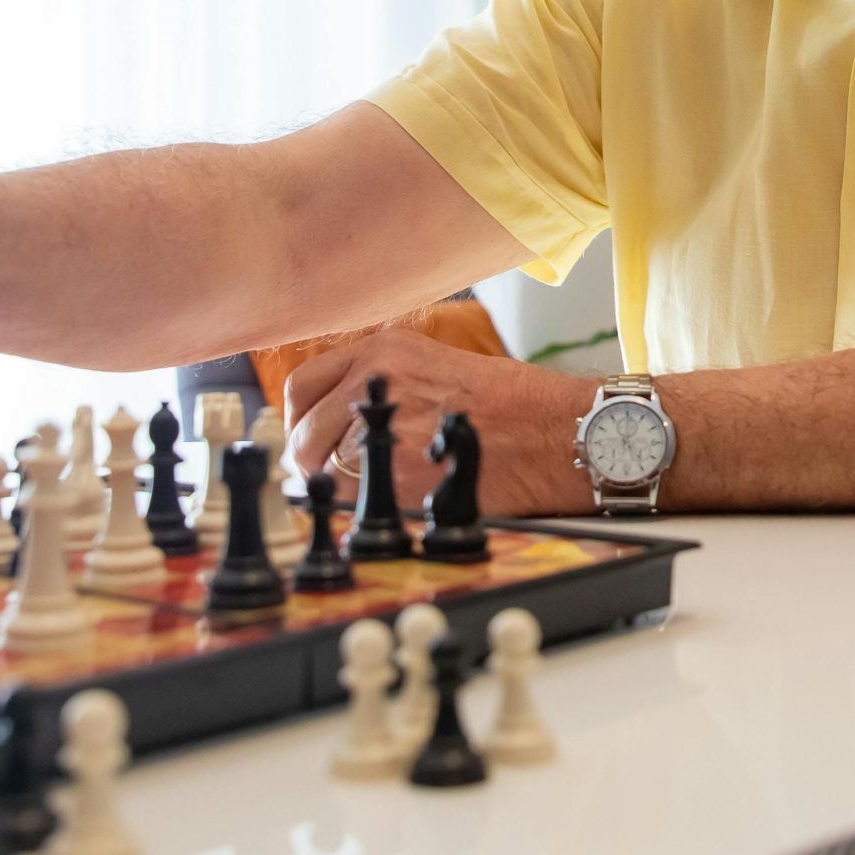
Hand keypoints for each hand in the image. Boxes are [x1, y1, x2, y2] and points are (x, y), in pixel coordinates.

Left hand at [283, 328, 595, 517]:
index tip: (307, 439)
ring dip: (339, 488)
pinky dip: (365, 506)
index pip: (303, 386)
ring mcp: (384, 426)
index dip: (299, 422)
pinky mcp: (398, 472)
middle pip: (304, 433)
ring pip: (325, 470)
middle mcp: (376, 379)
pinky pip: (354, 498)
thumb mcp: (437, 365)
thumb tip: (338, 418)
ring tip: (370, 492)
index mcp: (384, 348)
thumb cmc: (513, 404)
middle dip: (310, 462)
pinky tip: (394, 501)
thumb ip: (384, 382)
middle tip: (327, 480)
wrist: (555, 432)